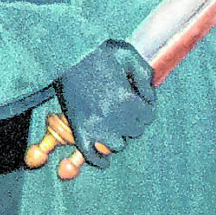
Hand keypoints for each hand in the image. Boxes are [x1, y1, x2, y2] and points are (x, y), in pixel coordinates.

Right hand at [50, 39, 155, 168]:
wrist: (64, 56)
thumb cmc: (96, 52)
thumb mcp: (126, 53)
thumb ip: (145, 74)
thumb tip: (151, 95)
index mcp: (126, 99)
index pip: (149, 115)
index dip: (144, 105)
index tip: (136, 98)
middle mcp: (113, 117)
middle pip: (135, 131)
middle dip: (133, 119)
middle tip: (123, 106)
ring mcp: (95, 126)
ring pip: (118, 145)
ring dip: (118, 135)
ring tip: (112, 122)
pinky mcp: (79, 131)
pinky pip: (92, 155)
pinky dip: (99, 160)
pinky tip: (105, 162)